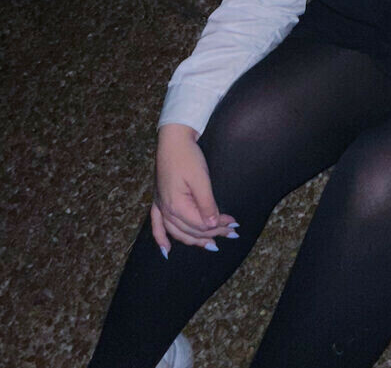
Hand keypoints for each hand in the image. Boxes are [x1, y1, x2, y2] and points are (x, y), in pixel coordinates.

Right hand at [150, 123, 237, 256]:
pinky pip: (156, 224)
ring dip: (194, 240)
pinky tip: (166, 251)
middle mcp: (166, 209)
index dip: (219, 227)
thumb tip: (212, 226)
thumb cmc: (187, 156)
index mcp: (176, 206)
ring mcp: (160, 205)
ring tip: (211, 245)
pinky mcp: (158, 200)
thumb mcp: (201, 180)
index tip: (234, 224)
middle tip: (231, 233)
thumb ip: (207, 205)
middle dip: (212, 234)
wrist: (173, 139)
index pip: (200, 225)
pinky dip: (161, 239)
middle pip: (191, 231)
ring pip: (177, 232)